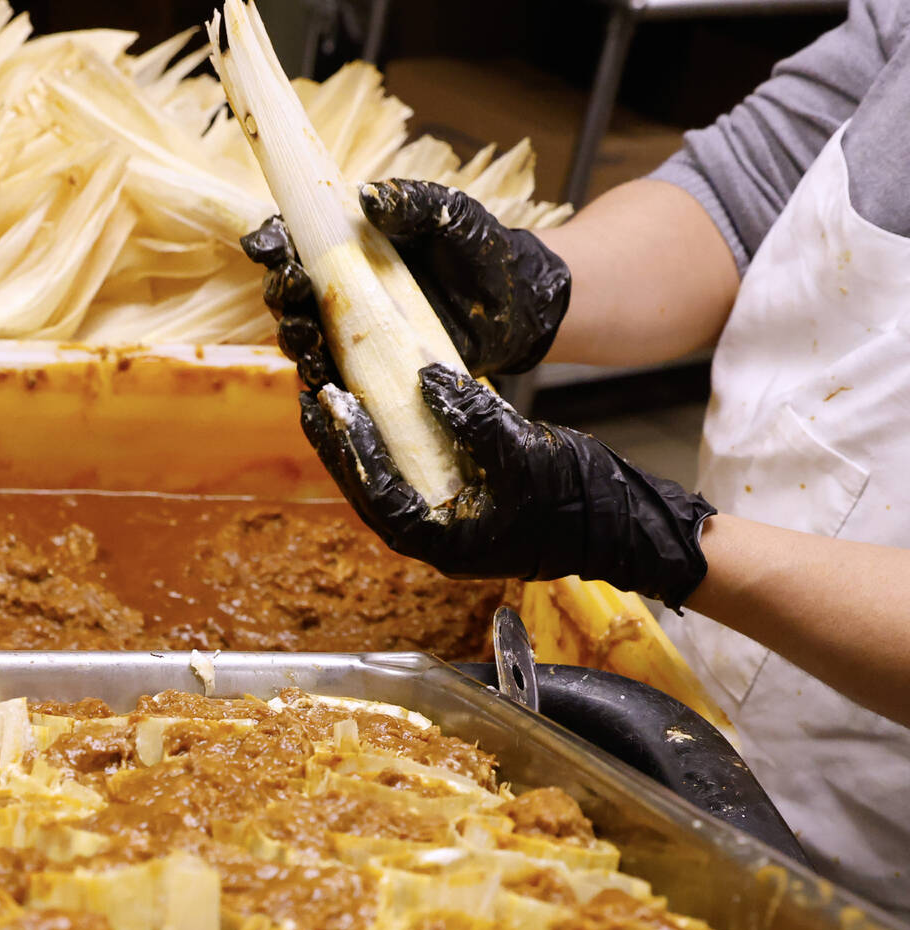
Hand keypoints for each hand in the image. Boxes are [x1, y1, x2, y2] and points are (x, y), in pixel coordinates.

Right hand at [241, 181, 570, 378]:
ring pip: (303, 340)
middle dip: (280, 294)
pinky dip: (320, 384)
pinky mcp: (373, 372)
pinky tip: (321, 381)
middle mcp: (342, 290)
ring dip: (294, 339)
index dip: (273, 242)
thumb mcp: (450, 216)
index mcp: (348, 244)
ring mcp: (355, 334)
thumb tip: (368, 197)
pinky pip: (335, 382)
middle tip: (292, 290)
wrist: (518, 309)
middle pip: (288, 294)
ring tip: (308, 336)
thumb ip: (412, 202)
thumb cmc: (479, 251)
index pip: (295, 239)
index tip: (271, 245)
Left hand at [301, 363, 715, 611]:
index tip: (331, 403)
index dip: (351, 450)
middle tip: (313, 395)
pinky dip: (392, 441)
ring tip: (333, 397)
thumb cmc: (580, 504)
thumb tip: (423, 378)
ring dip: (358, 443)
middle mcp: (437, 538)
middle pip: (369, 491)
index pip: (380, 495)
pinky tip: (381, 407)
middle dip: (339, 445)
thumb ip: (473, 419)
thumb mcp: (525, 454)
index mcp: (445, 542)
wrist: (624, 527)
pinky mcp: (461, 503)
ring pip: (386, 482)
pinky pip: (412, 472)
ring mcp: (448, 522)